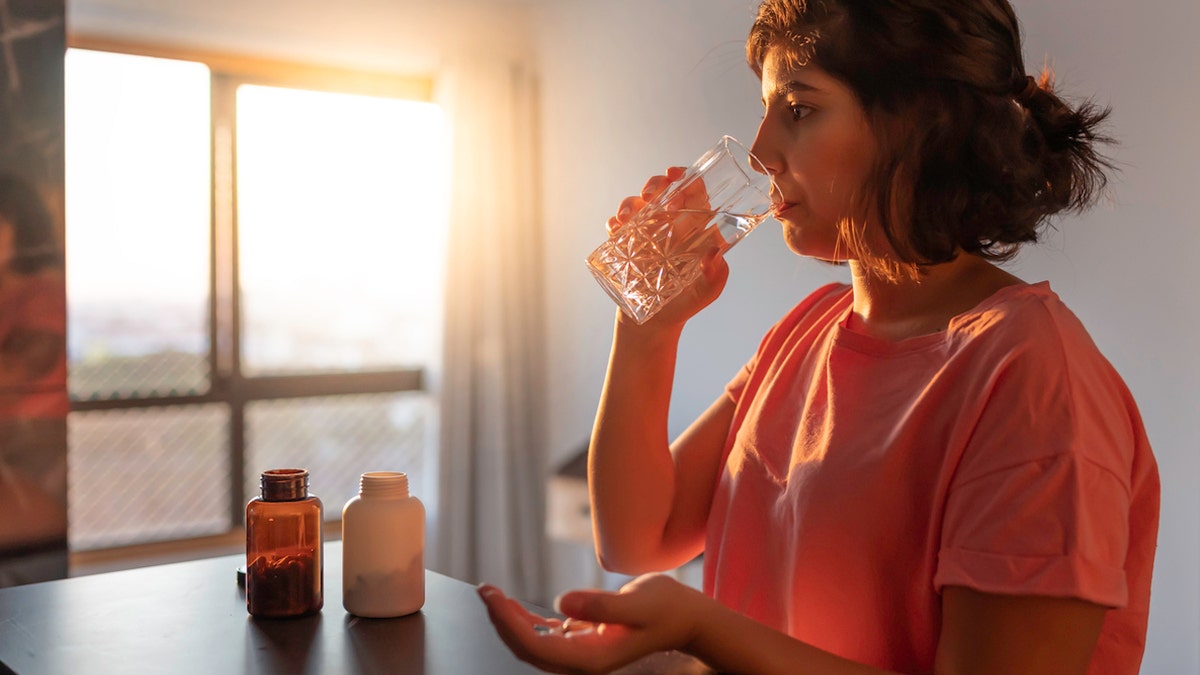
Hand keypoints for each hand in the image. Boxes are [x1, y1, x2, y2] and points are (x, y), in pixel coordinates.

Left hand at [477, 573, 708, 674]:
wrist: (686, 617)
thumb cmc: (666, 608)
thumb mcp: (638, 602)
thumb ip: (601, 606)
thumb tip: (562, 604)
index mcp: (592, 659)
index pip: (537, 645)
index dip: (508, 622)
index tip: (492, 595)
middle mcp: (583, 662)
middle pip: (528, 648)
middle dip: (501, 621)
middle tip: (484, 589)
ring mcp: (582, 654)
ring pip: (533, 644)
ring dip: (510, 621)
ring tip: (492, 594)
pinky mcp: (584, 641)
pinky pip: (546, 636)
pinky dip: (526, 622)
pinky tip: (514, 606)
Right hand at [605, 168, 729, 330]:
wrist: (654, 323)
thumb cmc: (687, 302)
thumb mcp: (707, 291)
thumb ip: (715, 274)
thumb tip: (715, 253)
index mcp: (694, 227)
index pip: (693, 191)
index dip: (686, 178)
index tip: (675, 176)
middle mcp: (669, 224)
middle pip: (661, 189)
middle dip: (654, 184)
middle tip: (651, 197)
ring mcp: (645, 232)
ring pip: (635, 203)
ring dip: (630, 203)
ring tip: (627, 219)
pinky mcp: (626, 244)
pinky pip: (616, 225)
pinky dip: (614, 223)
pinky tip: (616, 230)